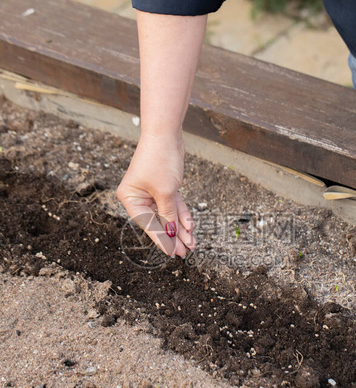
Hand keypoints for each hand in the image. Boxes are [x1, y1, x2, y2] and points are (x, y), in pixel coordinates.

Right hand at [116, 132, 195, 257]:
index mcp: (131, 199)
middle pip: (158, 222)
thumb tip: (171, 234)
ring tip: (191, 243)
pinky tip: (190, 226)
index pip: (148, 225)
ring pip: (168, 215)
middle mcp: (139, 196)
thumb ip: (168, 214)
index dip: (162, 240)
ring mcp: (152, 192)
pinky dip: (182, 214)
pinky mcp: (164, 186)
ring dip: (180, 228)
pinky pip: (173, 205)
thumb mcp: (165, 192)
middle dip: (173, 237)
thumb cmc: (159, 159)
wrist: (165, 134)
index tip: (172, 253)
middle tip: (185, 252)